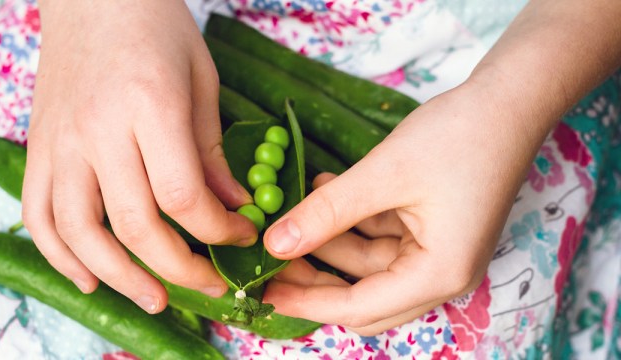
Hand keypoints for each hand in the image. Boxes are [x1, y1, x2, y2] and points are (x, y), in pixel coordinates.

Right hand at [22, 0, 256, 312]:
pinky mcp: (38, 145)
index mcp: (148, 105)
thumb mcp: (200, 80)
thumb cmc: (154, 25)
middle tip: (211, 284)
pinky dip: (59, 255)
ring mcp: (60, 140)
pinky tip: (89, 277)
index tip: (240, 236)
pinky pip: (37, 213)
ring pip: (78, 232)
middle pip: (135, 224)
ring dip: (119, 277)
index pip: (182, 196)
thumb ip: (211, 149)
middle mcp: (97, 129)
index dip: (217, 231)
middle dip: (180, 267)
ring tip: (153, 299)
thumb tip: (232, 207)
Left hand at [262, 80, 553, 334]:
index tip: (265, 290)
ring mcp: (437, 252)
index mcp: (439, 273)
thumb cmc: (458, 137)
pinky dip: (351, 220)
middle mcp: (442, 274)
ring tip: (294, 208)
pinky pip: (380, 237)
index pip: (360, 306)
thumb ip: (326, 212)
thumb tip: (276, 244)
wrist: (509, 101)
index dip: (308, 301)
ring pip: (367, 265)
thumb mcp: (383, 175)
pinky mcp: (432, 231)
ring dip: (330, 240)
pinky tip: (324, 188)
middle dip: (316, 278)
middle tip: (272, 257)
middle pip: (364, 296)